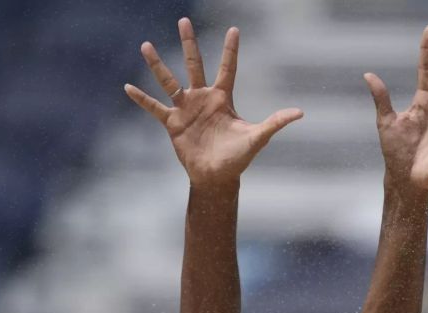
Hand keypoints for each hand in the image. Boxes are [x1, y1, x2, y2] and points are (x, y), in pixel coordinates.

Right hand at [125, 18, 302, 187]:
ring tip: (146, 45)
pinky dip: (142, 99)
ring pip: (169, 81)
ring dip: (158, 65)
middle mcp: (203, 99)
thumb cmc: (238, 157)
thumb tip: (300, 112)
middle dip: (190, 43)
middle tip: (183, 20)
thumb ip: (275, 122)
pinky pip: (155, 108)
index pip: (228, 69)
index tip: (234, 29)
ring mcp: (186, 109)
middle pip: (195, 65)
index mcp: (223, 99)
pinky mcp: (173, 123)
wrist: (217, 177)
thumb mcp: (257, 137)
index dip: (230, 50)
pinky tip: (128, 87)